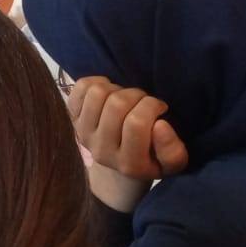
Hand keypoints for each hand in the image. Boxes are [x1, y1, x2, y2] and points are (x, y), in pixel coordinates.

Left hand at [69, 76, 187, 210]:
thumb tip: (160, 125)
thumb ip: (172, 149)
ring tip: (127, 99)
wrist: (119, 164)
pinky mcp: (73, 118)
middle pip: (117, 104)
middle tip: (144, 101)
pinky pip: (82, 87)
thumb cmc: (151, 157)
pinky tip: (111, 93)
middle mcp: (102, 151)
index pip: (136, 123)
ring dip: (118, 88)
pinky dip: (98, 82)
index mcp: (129, 164)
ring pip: (98, 93)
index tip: (160, 108)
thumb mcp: (172, 162)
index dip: (152, 106)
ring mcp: (83, 134)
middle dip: (137, 94)